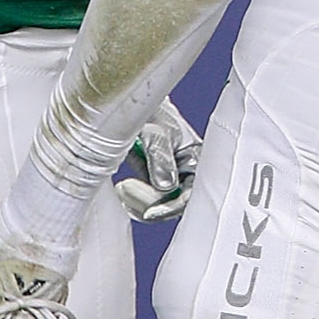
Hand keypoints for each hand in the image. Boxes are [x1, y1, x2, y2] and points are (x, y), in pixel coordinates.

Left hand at [115, 96, 202, 220]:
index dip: (172, 206)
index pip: (191, 193)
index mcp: (196, 158)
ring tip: (123, 187)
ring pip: (161, 206)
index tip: (150, 211)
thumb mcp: (154, 132)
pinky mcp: (156, 181)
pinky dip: (136, 202)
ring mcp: (171, 178)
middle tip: (126, 188)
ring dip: (140, 203)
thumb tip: (167, 188)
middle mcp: (186, 171)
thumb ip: (161, 158)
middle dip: (151, 203)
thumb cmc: (149, 112)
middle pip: (176, 205)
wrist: (132, 107)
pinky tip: (124, 191)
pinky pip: (150, 203)